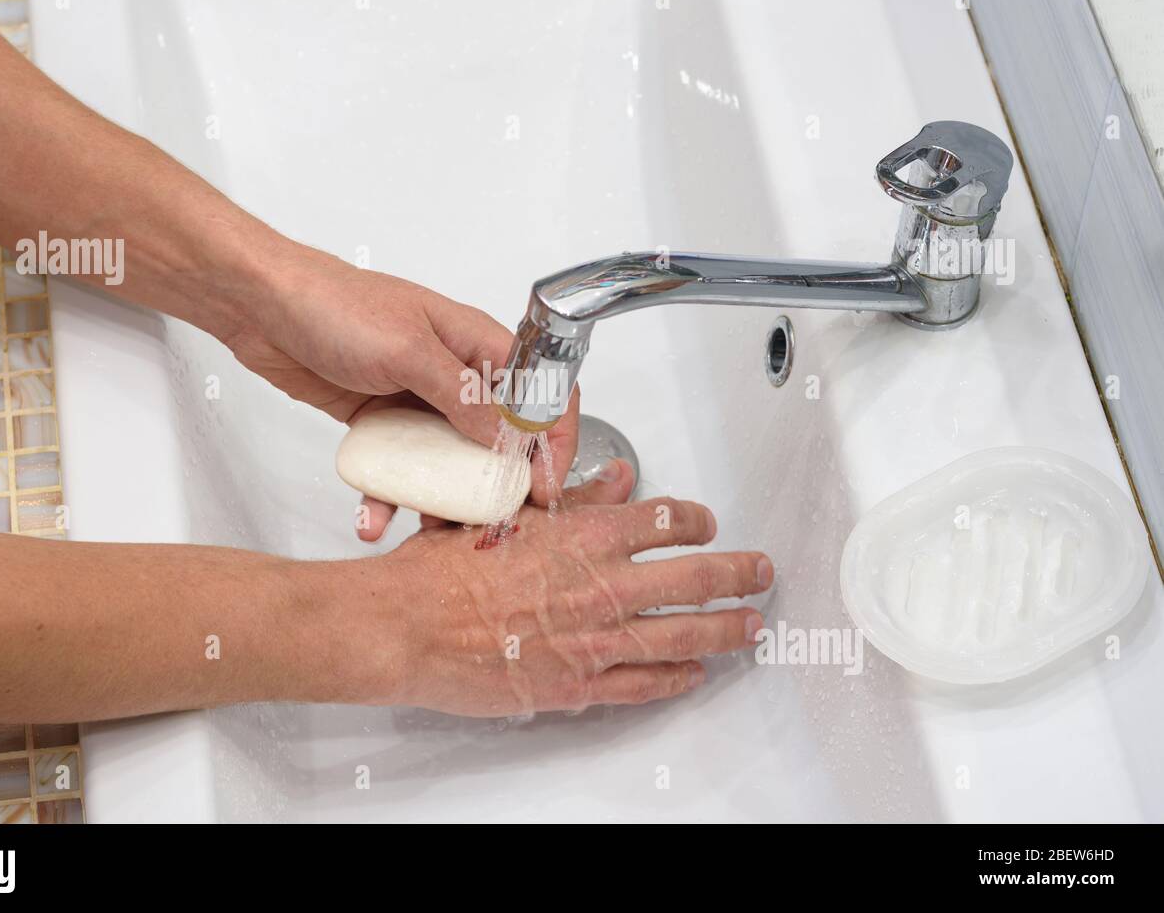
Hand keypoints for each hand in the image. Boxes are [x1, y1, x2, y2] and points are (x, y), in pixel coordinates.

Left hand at [222, 243, 579, 538]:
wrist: (261, 308)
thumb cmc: (332, 305)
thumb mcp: (407, 349)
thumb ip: (461, 395)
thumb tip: (507, 437)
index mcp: (474, 342)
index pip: (539, 391)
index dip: (553, 439)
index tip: (547, 485)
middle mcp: (453, 373)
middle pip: (497, 437)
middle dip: (496, 484)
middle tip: (491, 522)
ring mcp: (417, 399)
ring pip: (448, 461)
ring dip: (441, 498)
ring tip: (432, 531)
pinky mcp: (381, 421)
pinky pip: (399, 468)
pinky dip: (389, 496)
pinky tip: (373, 517)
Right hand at [336, 461, 772, 716]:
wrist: (406, 626)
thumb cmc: (444, 568)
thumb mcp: (507, 513)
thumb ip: (572, 498)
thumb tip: (616, 480)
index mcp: (586, 535)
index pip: (667, 521)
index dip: (698, 522)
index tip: (708, 525)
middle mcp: (602, 586)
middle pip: (695, 578)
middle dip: (738, 574)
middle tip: (759, 572)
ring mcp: (596, 640)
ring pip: (684, 634)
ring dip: (726, 628)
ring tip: (750, 626)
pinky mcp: (579, 685)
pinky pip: (645, 684)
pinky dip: (677, 678)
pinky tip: (695, 673)